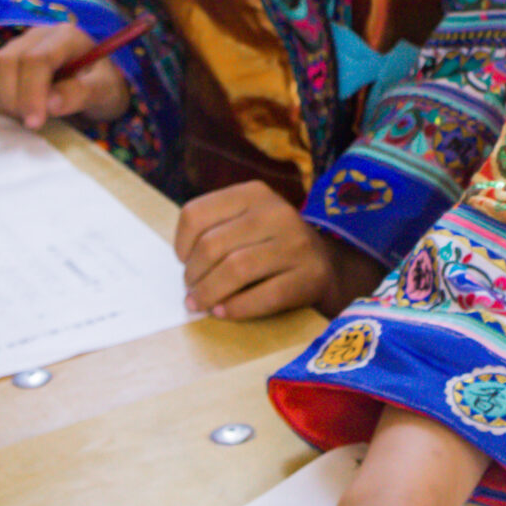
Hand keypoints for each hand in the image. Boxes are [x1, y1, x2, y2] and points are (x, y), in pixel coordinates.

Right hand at [0, 22, 132, 131]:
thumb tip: (51, 103)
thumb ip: (82, 93)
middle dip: (16, 99)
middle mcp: (35, 37)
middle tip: (34, 123)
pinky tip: (18, 112)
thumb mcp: (106, 91)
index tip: (35, 121)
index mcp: (65, 36)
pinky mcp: (1, 67)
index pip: (37, 59)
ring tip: (30, 116)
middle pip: (6, 62)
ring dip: (4, 101)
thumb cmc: (102, 87)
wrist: (95, 88)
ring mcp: (15, 49)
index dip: (32, 92)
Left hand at [176, 181, 384, 318]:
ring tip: (202, 304)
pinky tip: (225, 312)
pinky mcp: (311, 275)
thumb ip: (216, 231)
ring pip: (235, 270)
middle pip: (213, 245)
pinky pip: (264, 296)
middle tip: (192, 291)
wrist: (325, 265)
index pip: (196, 214)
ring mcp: (297, 244)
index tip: (184, 262)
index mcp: (254, 193)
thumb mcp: (246, 223)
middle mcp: (277, 213)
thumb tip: (184, 266)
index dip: (181, 245)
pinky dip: (237, 308)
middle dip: (194, 276)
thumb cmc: (271, 246)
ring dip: (209, 294)